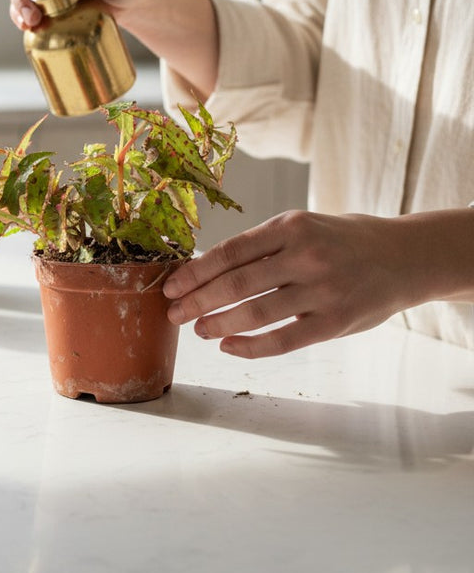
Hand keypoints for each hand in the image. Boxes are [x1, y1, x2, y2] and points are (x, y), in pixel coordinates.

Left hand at [162, 210, 421, 357]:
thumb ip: (263, 247)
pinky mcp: (336, 323)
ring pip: (256, 313)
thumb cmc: (339, 241)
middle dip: (198, 300)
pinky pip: (284, 341)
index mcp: (291, 226)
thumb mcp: (302, 227)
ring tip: (198, 330)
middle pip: (237, 283)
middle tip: (174, 313)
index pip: (230, 251)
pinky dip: (251, 346)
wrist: (402, 256)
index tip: (171, 286)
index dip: (195, 271)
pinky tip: (228, 346)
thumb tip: (205, 271)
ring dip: (219, 324)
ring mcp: (322, 290)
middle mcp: (305, 256)